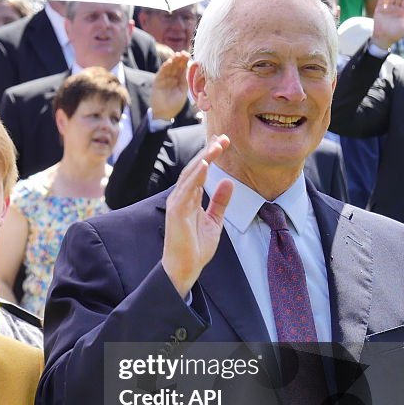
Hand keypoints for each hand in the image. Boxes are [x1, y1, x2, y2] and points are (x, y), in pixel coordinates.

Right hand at [150, 52, 189, 120]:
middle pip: (176, 65)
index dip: (185, 61)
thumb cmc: (175, 103)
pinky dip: (165, 67)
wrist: (165, 113)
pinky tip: (169, 62)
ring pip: (169, 67)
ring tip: (177, 55)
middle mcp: (172, 77)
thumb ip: (185, 79)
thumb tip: (190, 67)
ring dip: (172, 61)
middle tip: (183, 53)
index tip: (188, 55)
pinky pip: (161, 73)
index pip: (182, 67)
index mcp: (179, 79)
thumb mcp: (183, 90)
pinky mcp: (158, 81)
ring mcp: (164, 79)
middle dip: (179, 59)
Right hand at [161, 134, 232, 297]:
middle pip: (195, 168)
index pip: (200, 171)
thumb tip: (227, 181)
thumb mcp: (214, 220)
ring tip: (216, 145)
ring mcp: (177, 203)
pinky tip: (205, 164)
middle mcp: (181, 197)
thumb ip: (219, 201)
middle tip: (223, 137)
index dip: (210, 155)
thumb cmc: (195, 247)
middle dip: (208, 151)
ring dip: (204, 158)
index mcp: (189, 198)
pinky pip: (186, 190)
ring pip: (190, 175)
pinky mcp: (176, 212)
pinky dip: (196, 176)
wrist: (185, 267)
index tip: (223, 141)